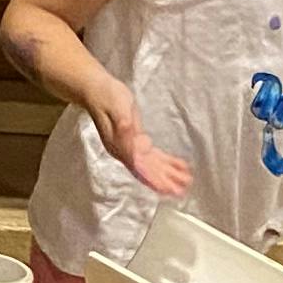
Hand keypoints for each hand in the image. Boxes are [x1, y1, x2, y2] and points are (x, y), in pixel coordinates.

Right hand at [100, 83, 194, 202]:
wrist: (96, 91)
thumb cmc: (108, 97)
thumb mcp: (117, 109)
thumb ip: (124, 126)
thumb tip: (134, 142)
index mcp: (120, 147)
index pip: (139, 168)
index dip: (153, 179)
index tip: (167, 189)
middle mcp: (125, 152)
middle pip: (147, 171)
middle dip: (164, 182)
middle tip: (182, 191)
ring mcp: (130, 148)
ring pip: (152, 166)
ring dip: (168, 174)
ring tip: (185, 182)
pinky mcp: (136, 141)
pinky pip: (152, 156)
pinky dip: (166, 162)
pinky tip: (179, 165)